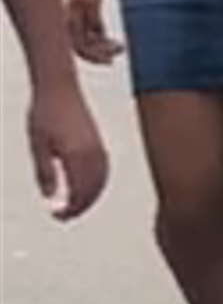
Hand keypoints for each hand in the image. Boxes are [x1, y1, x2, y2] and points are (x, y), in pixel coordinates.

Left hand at [25, 68, 108, 218]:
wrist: (59, 87)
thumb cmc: (45, 112)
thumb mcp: (37, 145)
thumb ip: (44, 173)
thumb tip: (50, 196)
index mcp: (77, 156)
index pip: (79, 193)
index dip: (70, 209)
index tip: (57, 215)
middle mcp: (92, 154)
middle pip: (92, 191)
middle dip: (80, 207)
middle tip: (64, 215)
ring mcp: (98, 148)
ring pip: (101, 182)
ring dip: (90, 197)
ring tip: (75, 205)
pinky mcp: (99, 142)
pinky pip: (104, 170)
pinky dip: (98, 184)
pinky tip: (87, 186)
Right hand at [61, 0, 115, 66]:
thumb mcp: (91, 0)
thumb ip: (94, 18)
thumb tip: (99, 35)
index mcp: (71, 23)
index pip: (80, 48)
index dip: (94, 57)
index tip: (109, 60)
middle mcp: (74, 26)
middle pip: (86, 50)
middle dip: (102, 54)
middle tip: (118, 53)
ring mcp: (82, 24)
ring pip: (92, 45)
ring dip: (106, 49)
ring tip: (121, 48)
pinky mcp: (90, 20)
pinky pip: (97, 37)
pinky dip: (106, 41)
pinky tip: (119, 43)